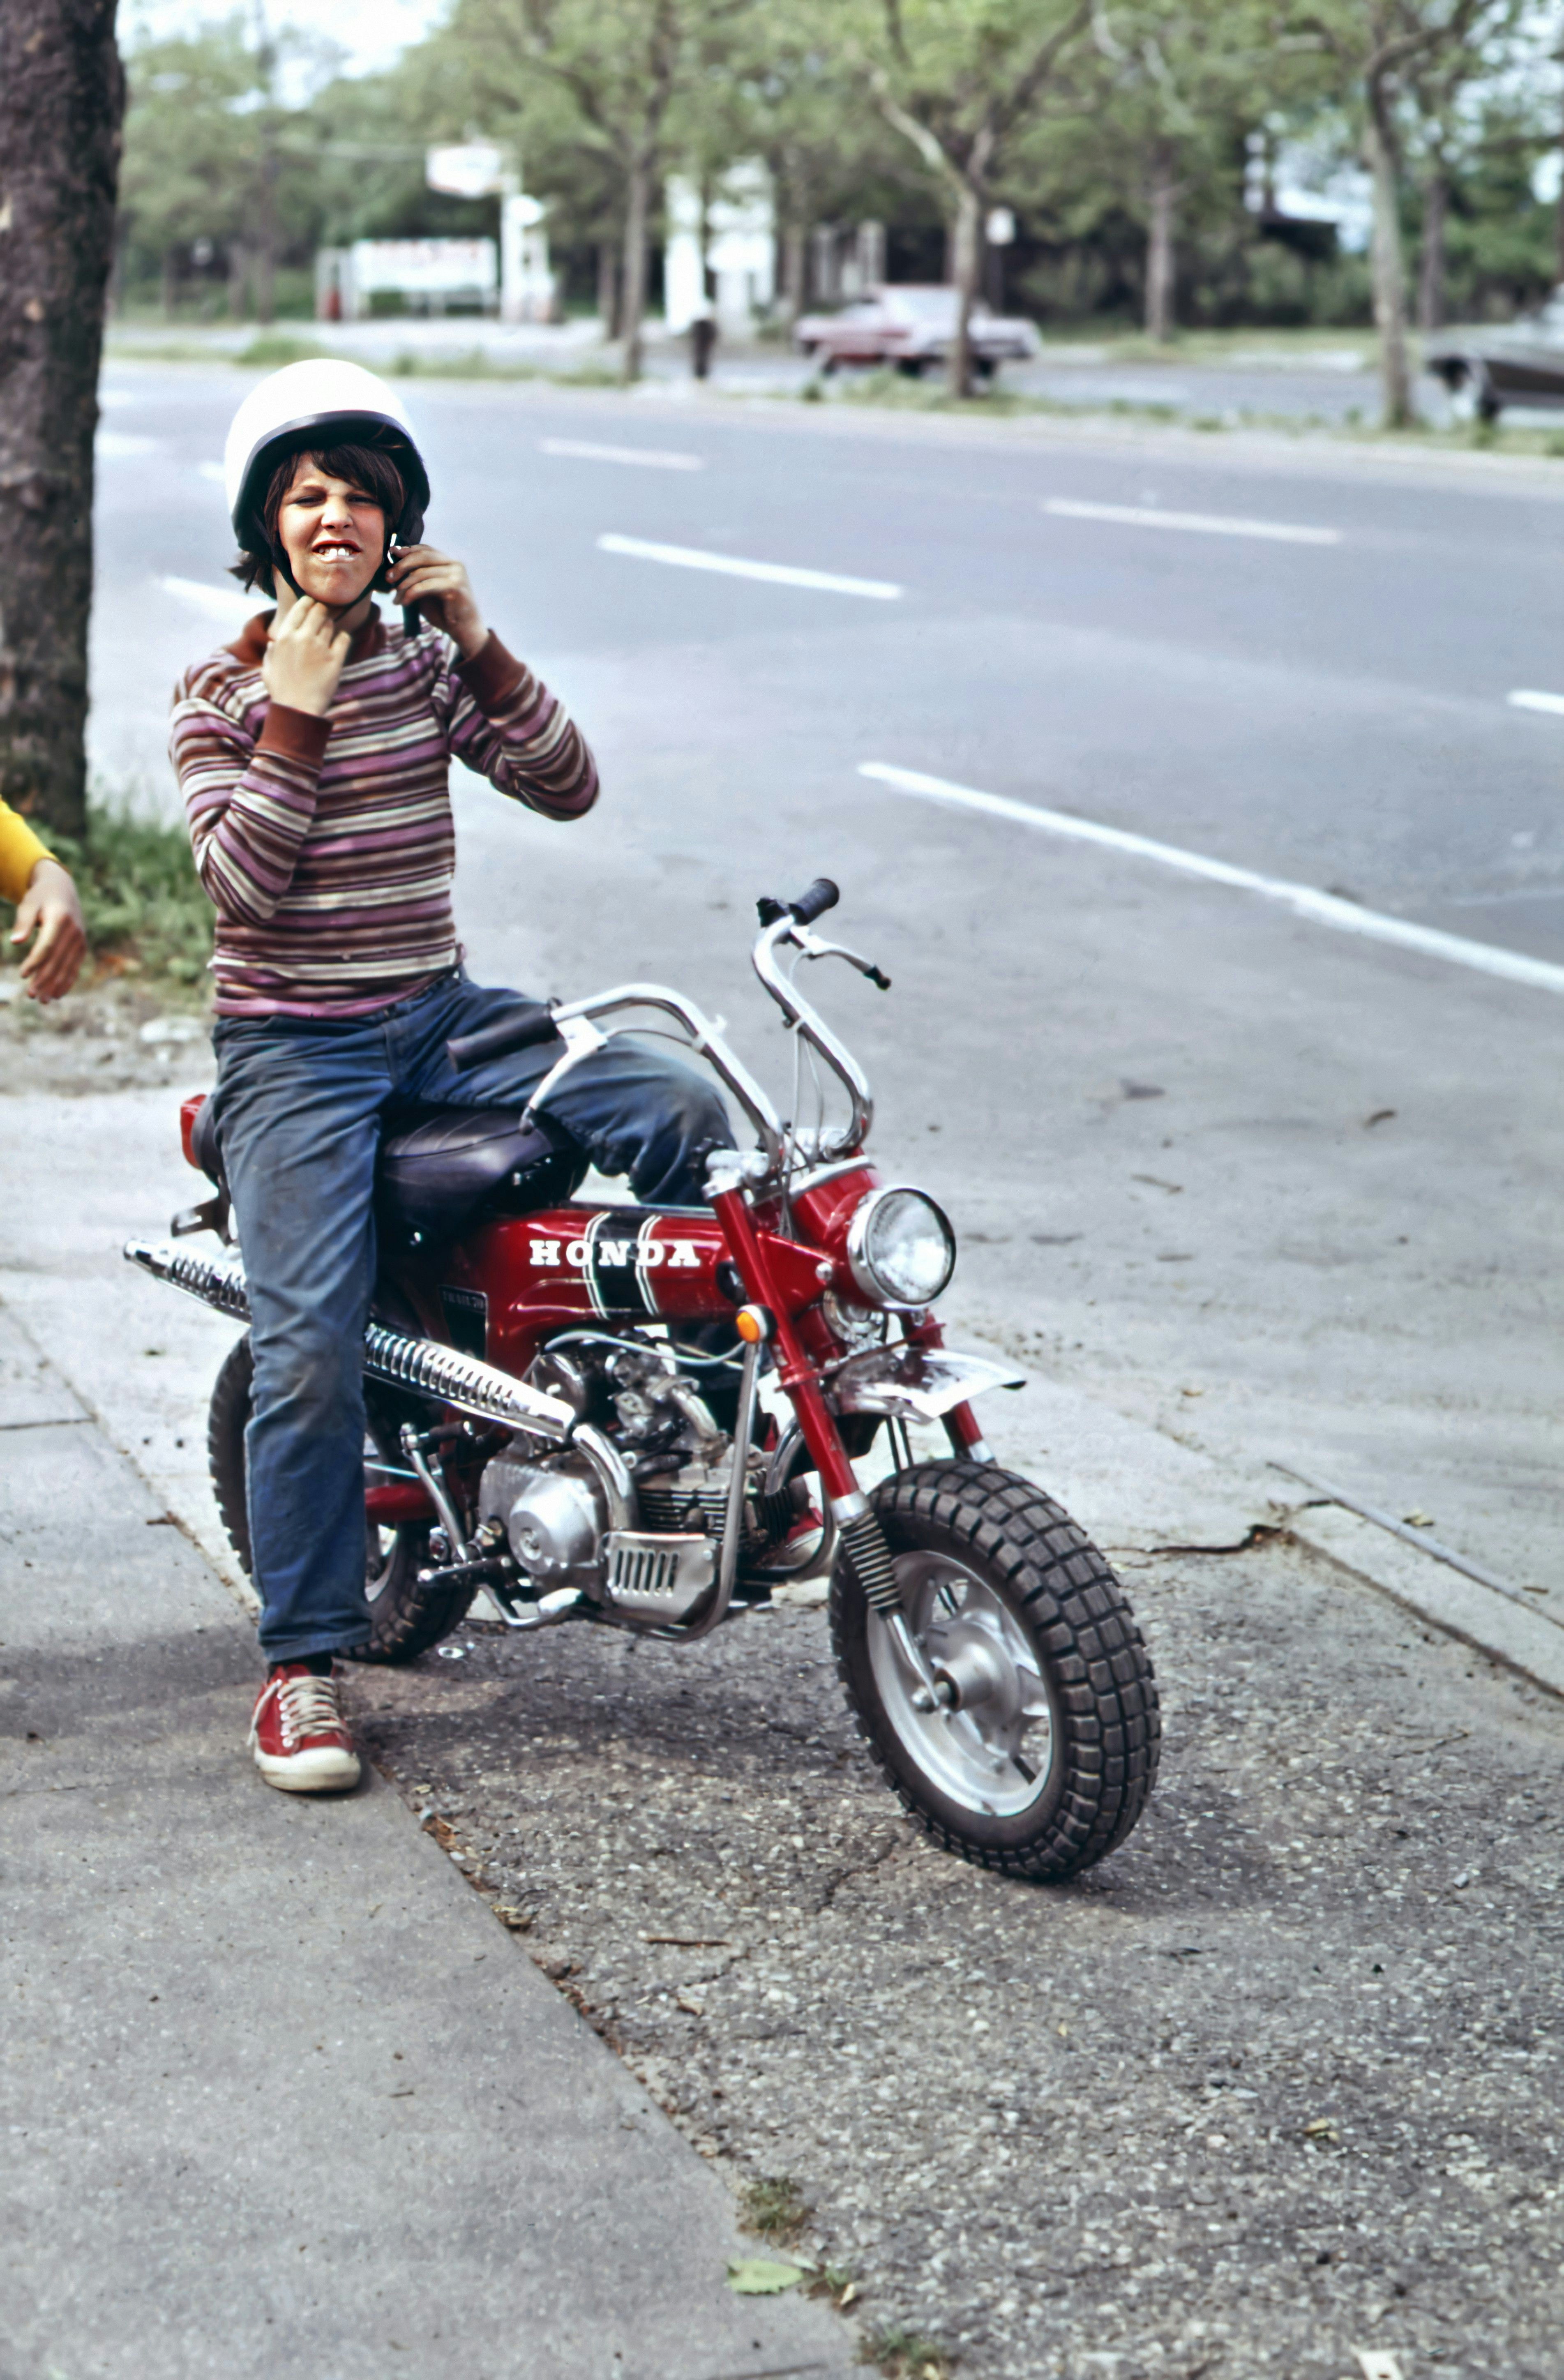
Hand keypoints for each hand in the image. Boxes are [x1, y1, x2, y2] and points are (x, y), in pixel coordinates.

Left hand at [12, 858, 85, 1002]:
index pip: (46, 946)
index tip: (22, 975)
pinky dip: (66, 982)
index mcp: (60, 918)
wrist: (63, 889)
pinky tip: (58, 994)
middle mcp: (74, 931)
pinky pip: (74, 967)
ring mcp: (80, 940)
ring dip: (55, 985)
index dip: (34, 962)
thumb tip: (15, 941)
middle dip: (44, 979)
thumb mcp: (29, 904)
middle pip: (57, 960)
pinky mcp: (81, 947)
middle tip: (31, 995)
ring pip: (66, 967)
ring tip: (43, 1000)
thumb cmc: (40, 897)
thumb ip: (23, 922)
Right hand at [262, 597, 352, 716]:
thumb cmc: (281, 691)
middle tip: (325, 617)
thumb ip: (271, 653)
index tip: (313, 604)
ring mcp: (320, 647)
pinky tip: (339, 644)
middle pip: (319, 611)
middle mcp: (302, 638)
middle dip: (323, 612)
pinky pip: (344, 638)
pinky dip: (343, 638)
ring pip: (331, 624)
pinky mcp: (335, 659)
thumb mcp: (268, 670)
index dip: (309, 602)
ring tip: (328, 636)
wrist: (298, 710)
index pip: (301, 607)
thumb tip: (273, 643)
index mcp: (285, 637)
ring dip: (331, 627)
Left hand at [387, 545, 487, 659]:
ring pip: (421, 573)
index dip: (407, 550)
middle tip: (388, 578)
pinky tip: (405, 603)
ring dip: (404, 586)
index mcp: (450, 563)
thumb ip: (416, 579)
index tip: (391, 553)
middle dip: (401, 565)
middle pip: (422, 556)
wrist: (464, 631)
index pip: (425, 549)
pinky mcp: (454, 588)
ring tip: (396, 598)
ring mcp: (456, 575)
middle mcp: (455, 565)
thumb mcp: (427, 592)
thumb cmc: (445, 613)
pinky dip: (411, 594)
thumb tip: (393, 569)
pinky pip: (425, 586)